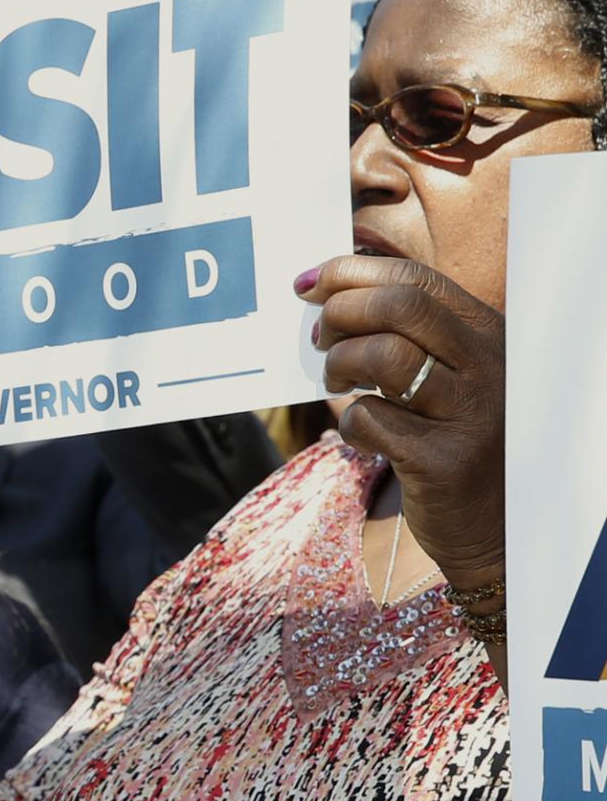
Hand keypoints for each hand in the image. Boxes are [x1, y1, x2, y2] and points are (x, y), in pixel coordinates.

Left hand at [299, 254, 504, 590]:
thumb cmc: (453, 439)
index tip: (307, 285)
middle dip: (341, 314)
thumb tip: (324, 295)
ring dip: (339, 365)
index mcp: (486, 335)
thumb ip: (404, 336)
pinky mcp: (445, 461)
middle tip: (320, 340)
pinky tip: (363, 436)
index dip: (351, 274)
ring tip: (338, 384)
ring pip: (383, 356)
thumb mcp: (447, 376)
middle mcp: (488, 367)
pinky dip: (348, 423)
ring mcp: (472, 413)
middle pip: (399, 307)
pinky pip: (370, 419)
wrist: (493, 526)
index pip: (416, 280)